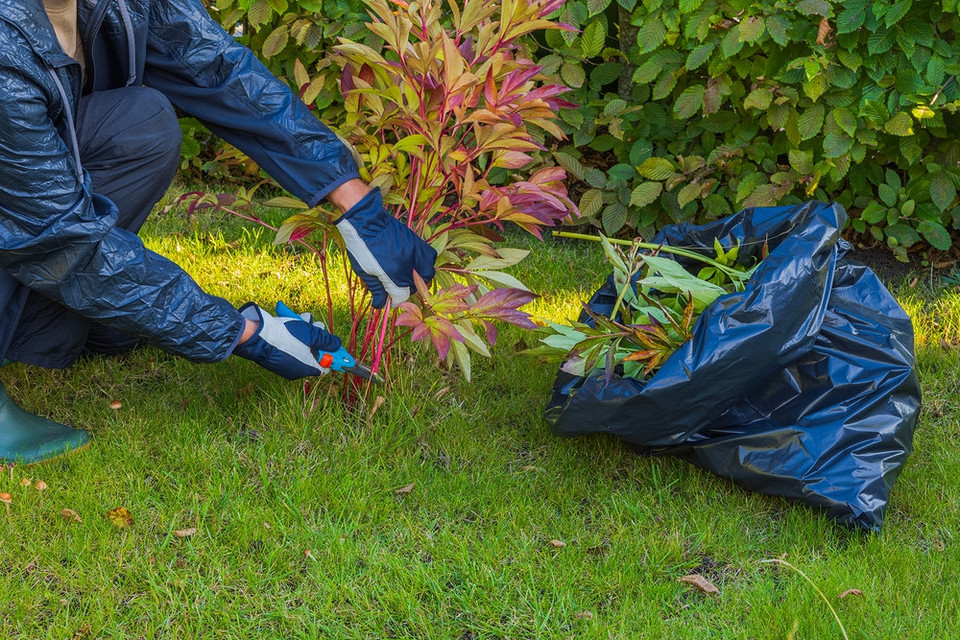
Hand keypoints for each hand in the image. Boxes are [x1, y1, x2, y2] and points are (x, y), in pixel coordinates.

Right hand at [232, 303, 341, 379]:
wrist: (255, 336)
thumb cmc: (285, 336)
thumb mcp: (311, 335)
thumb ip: (326, 340)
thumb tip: (336, 344)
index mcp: (307, 368)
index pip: (325, 366)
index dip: (331, 354)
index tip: (333, 343)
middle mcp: (296, 369)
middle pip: (313, 353)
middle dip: (317, 338)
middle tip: (316, 326)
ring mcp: (284, 363)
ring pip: (301, 346)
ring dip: (305, 331)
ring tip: (303, 319)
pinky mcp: (275, 355)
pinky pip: (289, 345)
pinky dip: (292, 334)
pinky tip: (292, 320)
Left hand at [335, 188, 436, 307]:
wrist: (366, 221)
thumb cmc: (360, 247)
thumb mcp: (364, 272)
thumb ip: (376, 290)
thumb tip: (380, 305)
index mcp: (393, 275)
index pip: (401, 297)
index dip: (396, 302)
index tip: (391, 302)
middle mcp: (408, 266)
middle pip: (414, 287)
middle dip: (406, 291)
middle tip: (396, 289)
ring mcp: (415, 253)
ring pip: (427, 274)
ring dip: (420, 279)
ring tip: (408, 278)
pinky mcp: (417, 243)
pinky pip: (430, 257)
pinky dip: (426, 264)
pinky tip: (416, 265)